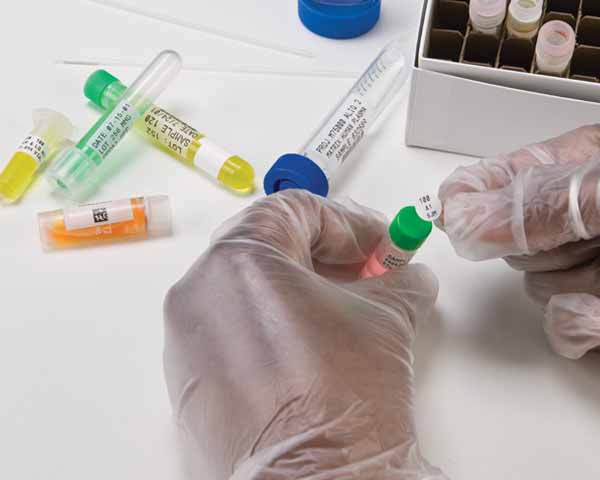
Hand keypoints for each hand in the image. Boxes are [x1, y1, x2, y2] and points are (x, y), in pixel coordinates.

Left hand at [163, 190, 445, 479]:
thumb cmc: (344, 396)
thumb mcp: (386, 318)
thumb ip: (397, 281)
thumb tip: (408, 278)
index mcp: (240, 259)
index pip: (294, 210)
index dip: (346, 222)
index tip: (378, 244)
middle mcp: (199, 291)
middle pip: (265, 246)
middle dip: (323, 255)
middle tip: (366, 273)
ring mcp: (186, 338)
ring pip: (243, 289)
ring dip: (294, 289)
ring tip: (341, 311)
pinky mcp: (187, 380)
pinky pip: (228, 329)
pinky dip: (266, 324)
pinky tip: (306, 347)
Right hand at [439, 125, 599, 358]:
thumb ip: (540, 203)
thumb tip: (461, 218)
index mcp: (574, 166)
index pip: (495, 175)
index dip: (466, 193)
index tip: (444, 212)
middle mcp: (571, 214)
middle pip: (506, 239)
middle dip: (539, 249)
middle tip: (589, 236)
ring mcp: (582, 263)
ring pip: (533, 286)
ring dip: (572, 288)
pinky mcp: (591, 311)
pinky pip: (558, 328)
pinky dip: (575, 328)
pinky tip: (599, 314)